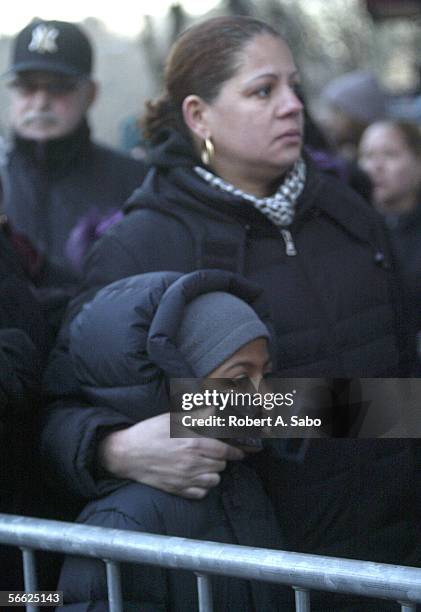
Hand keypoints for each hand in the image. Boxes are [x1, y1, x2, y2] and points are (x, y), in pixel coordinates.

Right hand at [97, 412, 244, 498]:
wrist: (126, 453)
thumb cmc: (149, 432)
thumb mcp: (173, 418)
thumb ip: (197, 417)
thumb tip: (215, 412)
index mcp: (194, 443)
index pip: (225, 451)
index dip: (236, 452)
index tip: (240, 452)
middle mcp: (193, 463)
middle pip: (221, 465)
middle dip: (221, 459)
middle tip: (215, 453)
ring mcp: (185, 479)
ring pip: (214, 481)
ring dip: (213, 473)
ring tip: (206, 465)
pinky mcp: (177, 490)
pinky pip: (200, 494)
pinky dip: (202, 487)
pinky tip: (196, 478)